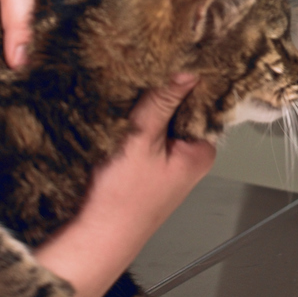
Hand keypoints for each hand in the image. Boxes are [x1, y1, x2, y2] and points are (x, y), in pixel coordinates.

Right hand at [36, 74, 214, 296]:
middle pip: (182, 108)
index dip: (189, 77)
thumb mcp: (143, 140)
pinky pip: (149, 134)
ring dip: (146, 108)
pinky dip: (137, 123)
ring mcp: (170, 162)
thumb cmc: (121, 202)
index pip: (204, 100)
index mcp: (202, 151)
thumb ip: (164, 101)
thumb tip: (188, 70)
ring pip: (163, 120)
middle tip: (145, 75)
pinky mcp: (149, 166)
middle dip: (163, 92)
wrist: (93, 239)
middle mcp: (191, 156)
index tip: (175, 57)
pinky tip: (123, 116)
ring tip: (130, 95)